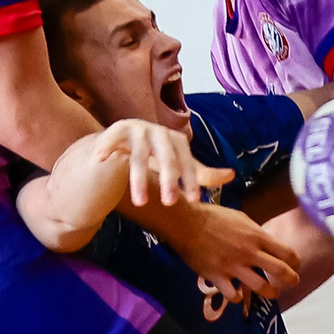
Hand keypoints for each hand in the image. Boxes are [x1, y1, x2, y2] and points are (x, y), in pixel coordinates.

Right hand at [88, 118, 234, 206]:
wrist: (123, 145)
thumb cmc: (155, 158)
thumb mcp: (178, 166)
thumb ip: (201, 173)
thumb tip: (232, 175)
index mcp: (175, 140)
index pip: (188, 160)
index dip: (192, 180)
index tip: (193, 200)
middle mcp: (158, 132)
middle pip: (166, 156)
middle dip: (169, 180)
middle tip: (170, 203)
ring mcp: (136, 129)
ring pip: (139, 156)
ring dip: (139, 179)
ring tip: (140, 202)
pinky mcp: (116, 130)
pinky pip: (111, 138)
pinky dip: (106, 148)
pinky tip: (101, 161)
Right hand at [161, 201, 300, 303]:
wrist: (185, 223)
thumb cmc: (213, 217)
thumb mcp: (241, 218)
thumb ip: (256, 233)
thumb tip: (268, 242)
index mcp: (257, 236)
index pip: (287, 253)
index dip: (295, 262)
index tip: (295, 266)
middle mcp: (249, 252)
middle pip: (281, 272)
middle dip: (291, 280)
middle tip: (292, 283)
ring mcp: (233, 266)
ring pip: (261, 287)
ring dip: (270, 292)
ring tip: (271, 292)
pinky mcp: (217, 276)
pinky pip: (233, 295)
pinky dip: (237, 297)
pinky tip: (237, 293)